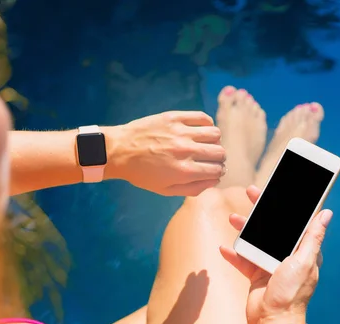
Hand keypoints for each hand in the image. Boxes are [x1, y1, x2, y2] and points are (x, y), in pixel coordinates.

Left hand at [103, 111, 225, 195]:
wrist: (119, 151)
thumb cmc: (142, 174)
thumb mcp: (165, 190)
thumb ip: (193, 188)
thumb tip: (214, 180)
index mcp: (184, 172)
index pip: (217, 170)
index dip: (218, 171)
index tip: (212, 170)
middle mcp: (186, 151)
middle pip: (220, 152)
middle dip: (219, 158)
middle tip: (210, 158)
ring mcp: (181, 132)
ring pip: (215, 133)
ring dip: (214, 141)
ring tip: (204, 143)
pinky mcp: (175, 117)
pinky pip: (203, 117)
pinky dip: (207, 124)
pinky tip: (199, 130)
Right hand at [219, 185, 331, 323]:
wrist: (272, 321)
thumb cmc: (291, 293)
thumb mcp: (304, 261)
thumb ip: (313, 237)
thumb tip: (327, 213)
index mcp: (303, 250)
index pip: (297, 221)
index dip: (288, 204)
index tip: (280, 188)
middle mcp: (287, 255)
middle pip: (273, 226)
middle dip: (262, 209)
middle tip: (251, 192)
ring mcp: (270, 264)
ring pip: (256, 239)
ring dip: (244, 228)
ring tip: (232, 218)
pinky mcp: (256, 274)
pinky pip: (243, 259)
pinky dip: (234, 253)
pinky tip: (224, 247)